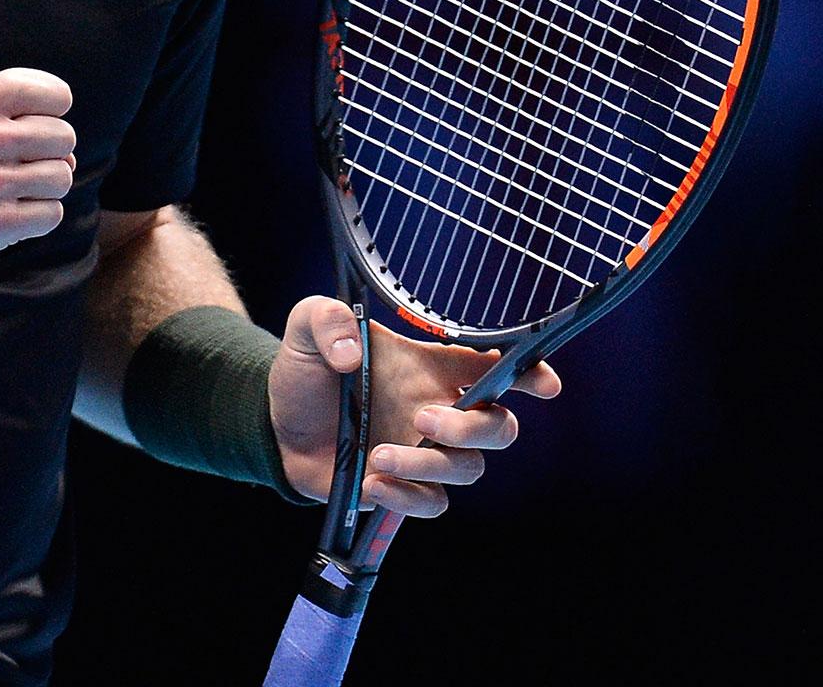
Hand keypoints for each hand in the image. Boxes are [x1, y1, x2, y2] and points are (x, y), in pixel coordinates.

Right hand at [0, 68, 77, 280]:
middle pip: (63, 138)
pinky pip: (50, 214)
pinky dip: (38, 216)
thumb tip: (57, 118)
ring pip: (61, 176)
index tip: (39, 127)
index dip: (53, 114)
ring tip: (16, 190)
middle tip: (24, 164)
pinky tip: (12, 213)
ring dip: (45, 186)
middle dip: (51, 152)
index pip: (56, 97)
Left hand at [268, 295, 561, 516]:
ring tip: (379, 456)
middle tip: (422, 419)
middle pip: (499, 427)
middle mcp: (439, 409)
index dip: (529, 374)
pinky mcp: (405, 488)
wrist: (277, 424)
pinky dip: (408, 498)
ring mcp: (426, 452)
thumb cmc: (307, 370)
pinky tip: (372, 483)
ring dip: (429, 465)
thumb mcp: (307, 328)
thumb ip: (326, 319)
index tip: (545, 384)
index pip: (496, 367)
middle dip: (473, 426)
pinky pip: (433, 504)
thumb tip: (350, 352)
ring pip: (468, 469)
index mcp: (430, 367)